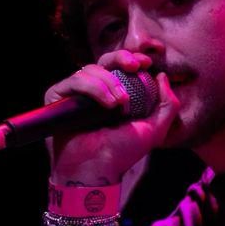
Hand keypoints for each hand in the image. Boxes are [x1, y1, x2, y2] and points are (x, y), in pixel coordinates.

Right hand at [44, 49, 180, 183]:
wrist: (98, 167)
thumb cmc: (123, 152)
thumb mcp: (155, 129)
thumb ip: (167, 104)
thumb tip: (161, 76)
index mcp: (113, 96)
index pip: (120, 67)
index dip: (131, 59)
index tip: (146, 63)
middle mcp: (93, 92)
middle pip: (104, 60)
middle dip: (121, 58)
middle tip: (133, 67)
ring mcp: (74, 95)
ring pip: (91, 69)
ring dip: (109, 83)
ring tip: (119, 105)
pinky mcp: (57, 97)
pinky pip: (74, 80)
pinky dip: (94, 88)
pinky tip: (107, 105)